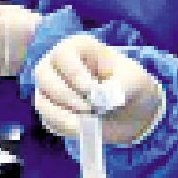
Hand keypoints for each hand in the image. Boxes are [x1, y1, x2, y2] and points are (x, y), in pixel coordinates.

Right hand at [32, 34, 165, 144]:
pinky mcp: (50, 110)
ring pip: (41, 100)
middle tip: (89, 109)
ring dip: (64, 115)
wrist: (132, 112)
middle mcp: (58, 64)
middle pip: (42, 74)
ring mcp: (50, 88)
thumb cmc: (130, 86)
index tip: (92, 91)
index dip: (74, 74)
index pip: (62, 54)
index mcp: (78, 48)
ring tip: (89, 122)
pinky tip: (83, 129)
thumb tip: (101, 99)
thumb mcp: (135, 81)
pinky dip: (64, 127)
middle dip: (65, 96)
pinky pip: (47, 120)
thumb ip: (121, 86)